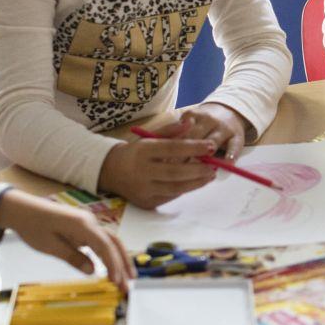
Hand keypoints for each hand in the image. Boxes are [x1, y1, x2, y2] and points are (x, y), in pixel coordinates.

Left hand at [0, 190, 134, 290]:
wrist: (22, 210)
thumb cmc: (33, 226)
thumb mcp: (50, 246)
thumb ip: (73, 258)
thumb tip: (92, 271)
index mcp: (82, 225)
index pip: (105, 245)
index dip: (113, 264)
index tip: (117, 281)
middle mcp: (90, 222)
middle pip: (114, 243)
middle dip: (123, 264)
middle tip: (128, 285)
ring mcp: (89, 223)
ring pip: (111, 242)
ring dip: (120, 260)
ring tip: (128, 278)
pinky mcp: (85, 227)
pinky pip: (103, 241)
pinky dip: (110, 254)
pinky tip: (113, 267)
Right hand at [98, 134, 218, 209]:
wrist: (110, 171)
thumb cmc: (135, 152)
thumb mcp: (148, 138)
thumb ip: (170, 131)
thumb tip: (190, 122)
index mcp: (142, 151)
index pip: (171, 149)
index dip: (193, 147)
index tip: (210, 146)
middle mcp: (141, 171)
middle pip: (175, 172)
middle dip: (198, 169)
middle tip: (214, 165)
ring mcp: (143, 189)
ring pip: (175, 188)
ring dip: (196, 183)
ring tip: (210, 175)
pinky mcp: (146, 202)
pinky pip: (170, 197)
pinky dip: (184, 189)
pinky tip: (195, 182)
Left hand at [157, 103, 250, 161]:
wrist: (229, 111)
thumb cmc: (201, 124)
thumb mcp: (188, 124)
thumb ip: (175, 136)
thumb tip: (160, 158)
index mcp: (192, 116)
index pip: (179, 132)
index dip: (170, 148)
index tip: (161, 162)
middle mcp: (208, 120)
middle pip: (194, 137)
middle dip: (184, 155)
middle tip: (174, 171)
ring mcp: (223, 128)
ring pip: (213, 142)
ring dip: (205, 156)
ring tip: (199, 170)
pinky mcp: (237, 136)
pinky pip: (234, 146)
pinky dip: (231, 154)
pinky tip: (227, 162)